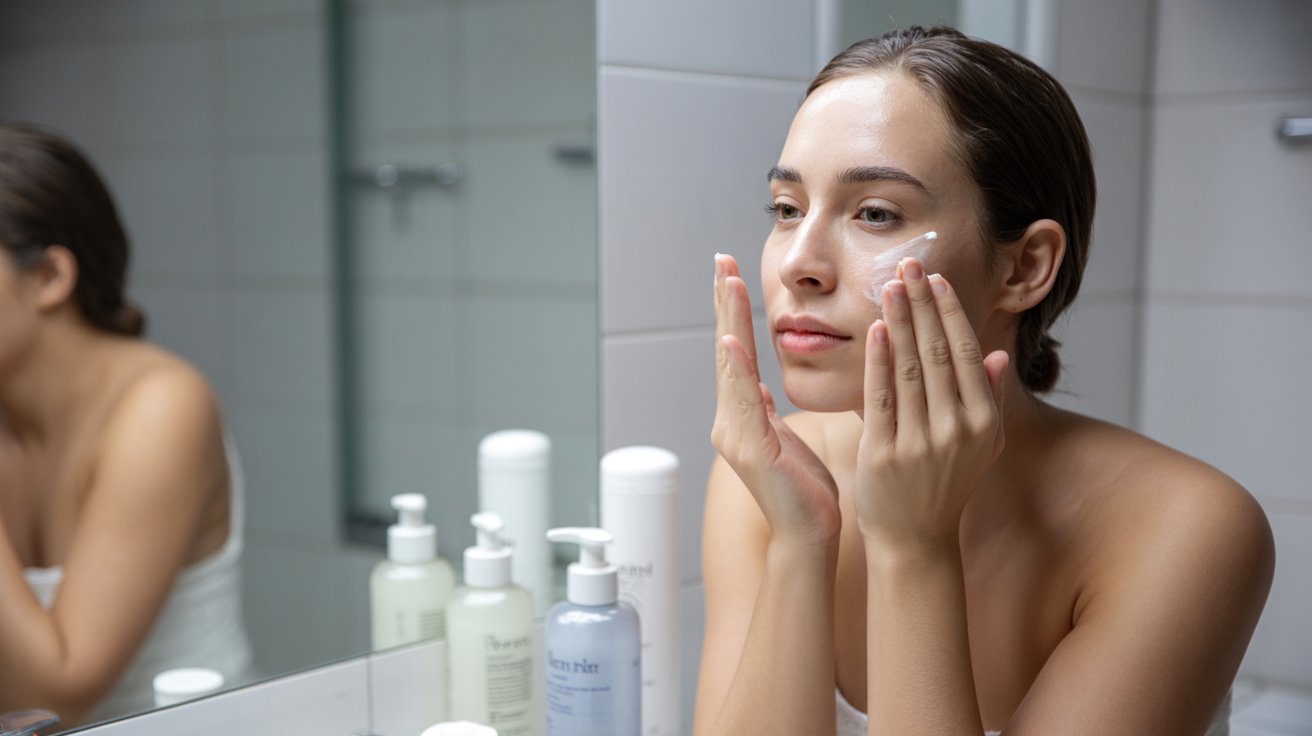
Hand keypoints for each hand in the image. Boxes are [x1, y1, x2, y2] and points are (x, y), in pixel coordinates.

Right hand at [711, 254, 840, 547]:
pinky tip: (733, 341)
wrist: (808, 537)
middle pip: (726, 350)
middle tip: (722, 260)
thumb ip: (769, 411)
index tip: (731, 272)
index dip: (733, 311)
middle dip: (724, 303)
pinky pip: (742, 401)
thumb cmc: (806, 492)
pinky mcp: (749, 450)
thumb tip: (761, 387)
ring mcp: (735, 435)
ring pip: (730, 367)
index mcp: (743, 416)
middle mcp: (731, 420)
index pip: (737, 352)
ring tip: (727, 284)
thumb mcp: (789, 440)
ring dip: (729, 322)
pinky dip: (736, 369)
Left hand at [856, 257, 1008, 552]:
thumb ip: (990, 398)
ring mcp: (921, 442)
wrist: (915, 539)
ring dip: (898, 321)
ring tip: (889, 285)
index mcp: (983, 422)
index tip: (936, 280)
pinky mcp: (885, 453)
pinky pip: (881, 397)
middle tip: (908, 265)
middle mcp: (956, 430)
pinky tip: (874, 330)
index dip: (949, 313)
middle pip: (938, 353)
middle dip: (922, 304)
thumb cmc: (947, 486)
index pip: (967, 354)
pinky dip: (877, 360)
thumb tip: (1002, 355)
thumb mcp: (981, 445)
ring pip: (909, 369)